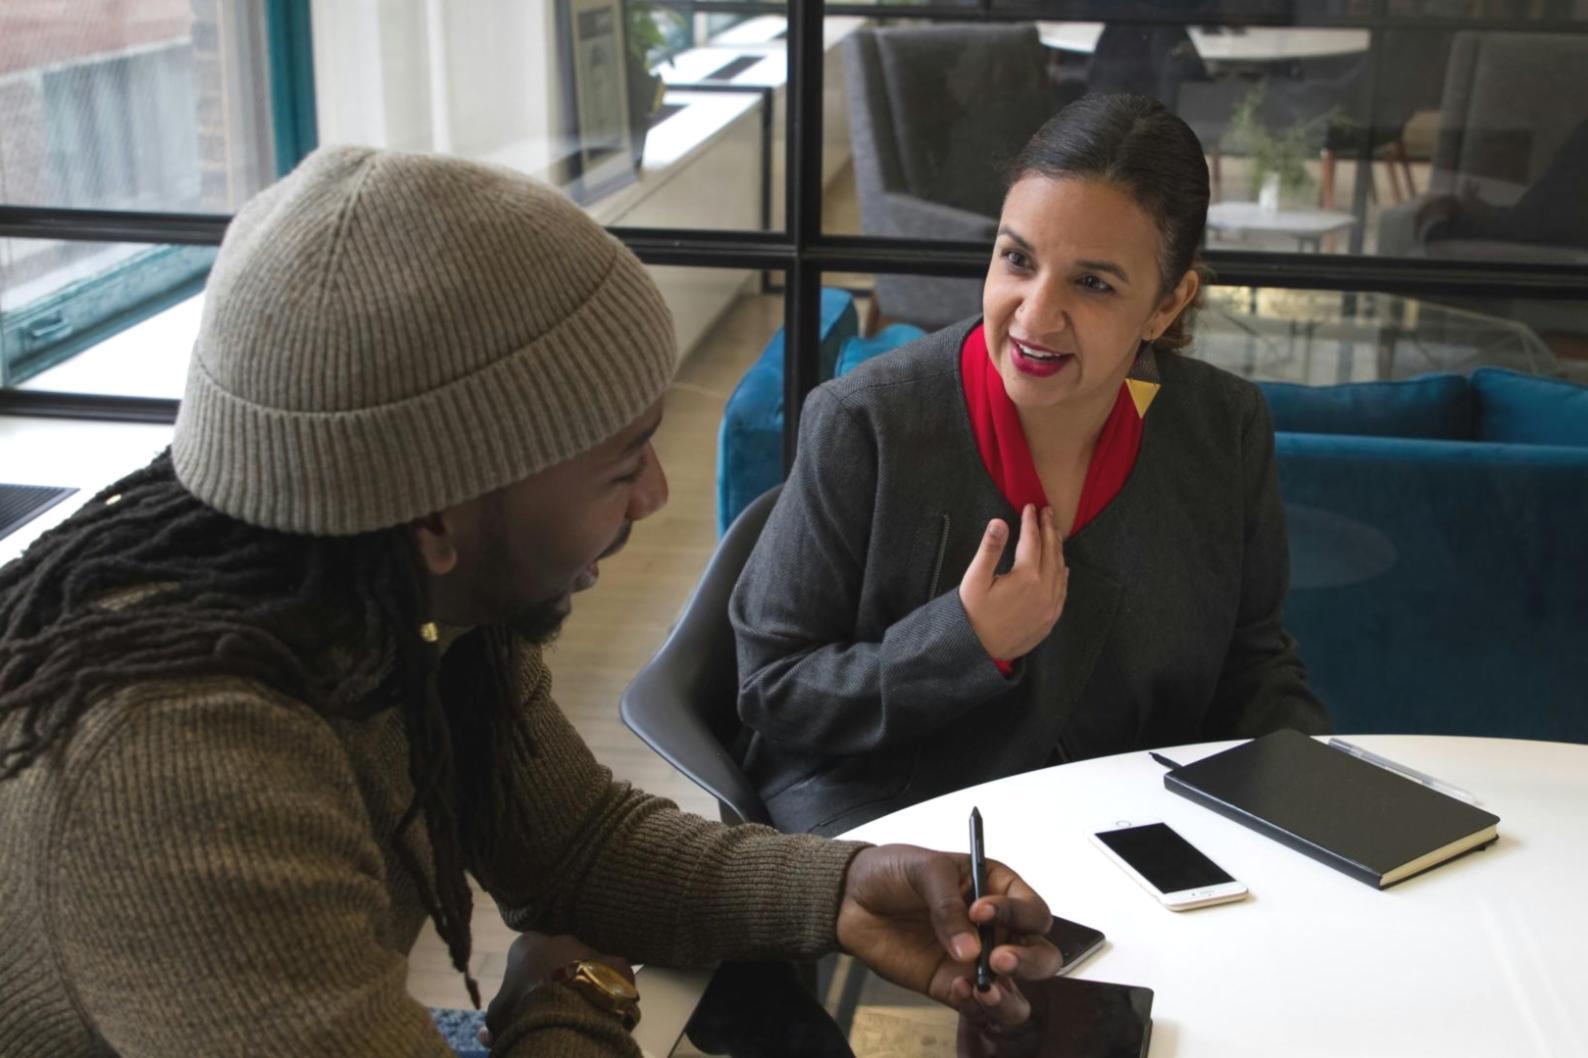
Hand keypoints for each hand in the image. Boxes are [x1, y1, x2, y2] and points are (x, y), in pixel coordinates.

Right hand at [481, 932, 634, 1046]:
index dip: (524, 980)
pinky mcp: (618, 964)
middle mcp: (561, 939)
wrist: (568, 1015)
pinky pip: (613, 978)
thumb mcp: (499, 1018)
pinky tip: (604, 1011)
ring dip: (583, 983)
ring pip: (586, 964)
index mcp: (528, 944)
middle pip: (557, 957)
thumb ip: (494, 1021)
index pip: (524, 957)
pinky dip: (609, 992)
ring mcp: (591, 949)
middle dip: (555, 978)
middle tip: (554, 1006)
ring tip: (580, 1011)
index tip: (526, 1001)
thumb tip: (486, 1034)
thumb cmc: (525, 1011)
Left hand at [835, 845, 1061, 1031]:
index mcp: (998, 889)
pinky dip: (976, 1007)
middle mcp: (995, 929)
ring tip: (983, 987)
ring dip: (1009, 996)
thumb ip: (948, 905)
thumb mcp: (924, 870)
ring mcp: (976, 961)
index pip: (1032, 909)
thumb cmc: (894, 871)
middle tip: (998, 959)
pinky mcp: (953, 985)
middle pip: (1040, 954)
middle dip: (1028, 961)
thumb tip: (969, 950)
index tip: (980, 911)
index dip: (1016, 913)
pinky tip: (960, 990)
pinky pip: (978, 1006)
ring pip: (1016, 992)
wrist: (851, 897)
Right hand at [959, 505, 1067, 660]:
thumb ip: (990, 549)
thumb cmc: (972, 614)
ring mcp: (1050, 605)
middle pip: (1051, 551)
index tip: (1030, 506)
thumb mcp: (975, 580)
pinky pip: (1062, 590)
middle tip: (1048, 511)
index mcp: (1026, 576)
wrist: (979, 652)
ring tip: (1054, 532)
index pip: (1032, 540)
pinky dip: (1063, 573)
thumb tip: (999, 522)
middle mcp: (1044, 589)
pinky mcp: (1051, 618)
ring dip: (1057, 548)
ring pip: (1060, 569)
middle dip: (1049, 529)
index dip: (1031, 521)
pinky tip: (1062, 565)